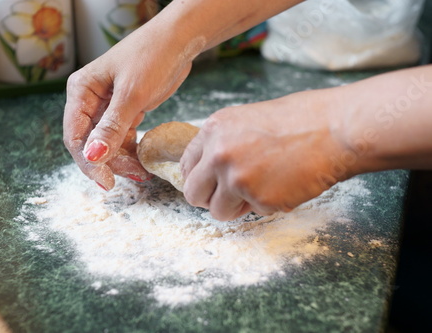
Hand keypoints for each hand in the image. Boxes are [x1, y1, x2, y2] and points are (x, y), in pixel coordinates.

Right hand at [63, 22, 198, 189]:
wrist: (179, 40)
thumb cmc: (153, 57)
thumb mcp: (132, 94)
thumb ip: (112, 127)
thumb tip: (92, 157)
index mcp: (81, 91)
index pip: (75, 135)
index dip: (87, 161)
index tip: (105, 181)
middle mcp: (90, 99)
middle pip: (90, 142)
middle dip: (108, 162)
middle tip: (132, 176)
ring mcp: (108, 106)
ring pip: (108, 143)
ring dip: (122, 160)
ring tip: (142, 172)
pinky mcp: (126, 110)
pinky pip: (123, 137)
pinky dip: (132, 151)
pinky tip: (143, 162)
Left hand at [180, 90, 346, 220]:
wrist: (336, 129)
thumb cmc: (300, 119)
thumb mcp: (247, 120)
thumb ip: (223, 143)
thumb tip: (208, 168)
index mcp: (213, 130)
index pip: (186, 166)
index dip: (198, 178)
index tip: (208, 184)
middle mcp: (219, 155)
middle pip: (193, 194)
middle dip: (209, 199)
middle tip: (228, 196)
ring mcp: (237, 179)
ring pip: (218, 212)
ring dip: (235, 207)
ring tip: (261, 189)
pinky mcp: (259, 200)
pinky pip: (252, 212)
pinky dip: (266, 204)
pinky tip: (284, 184)